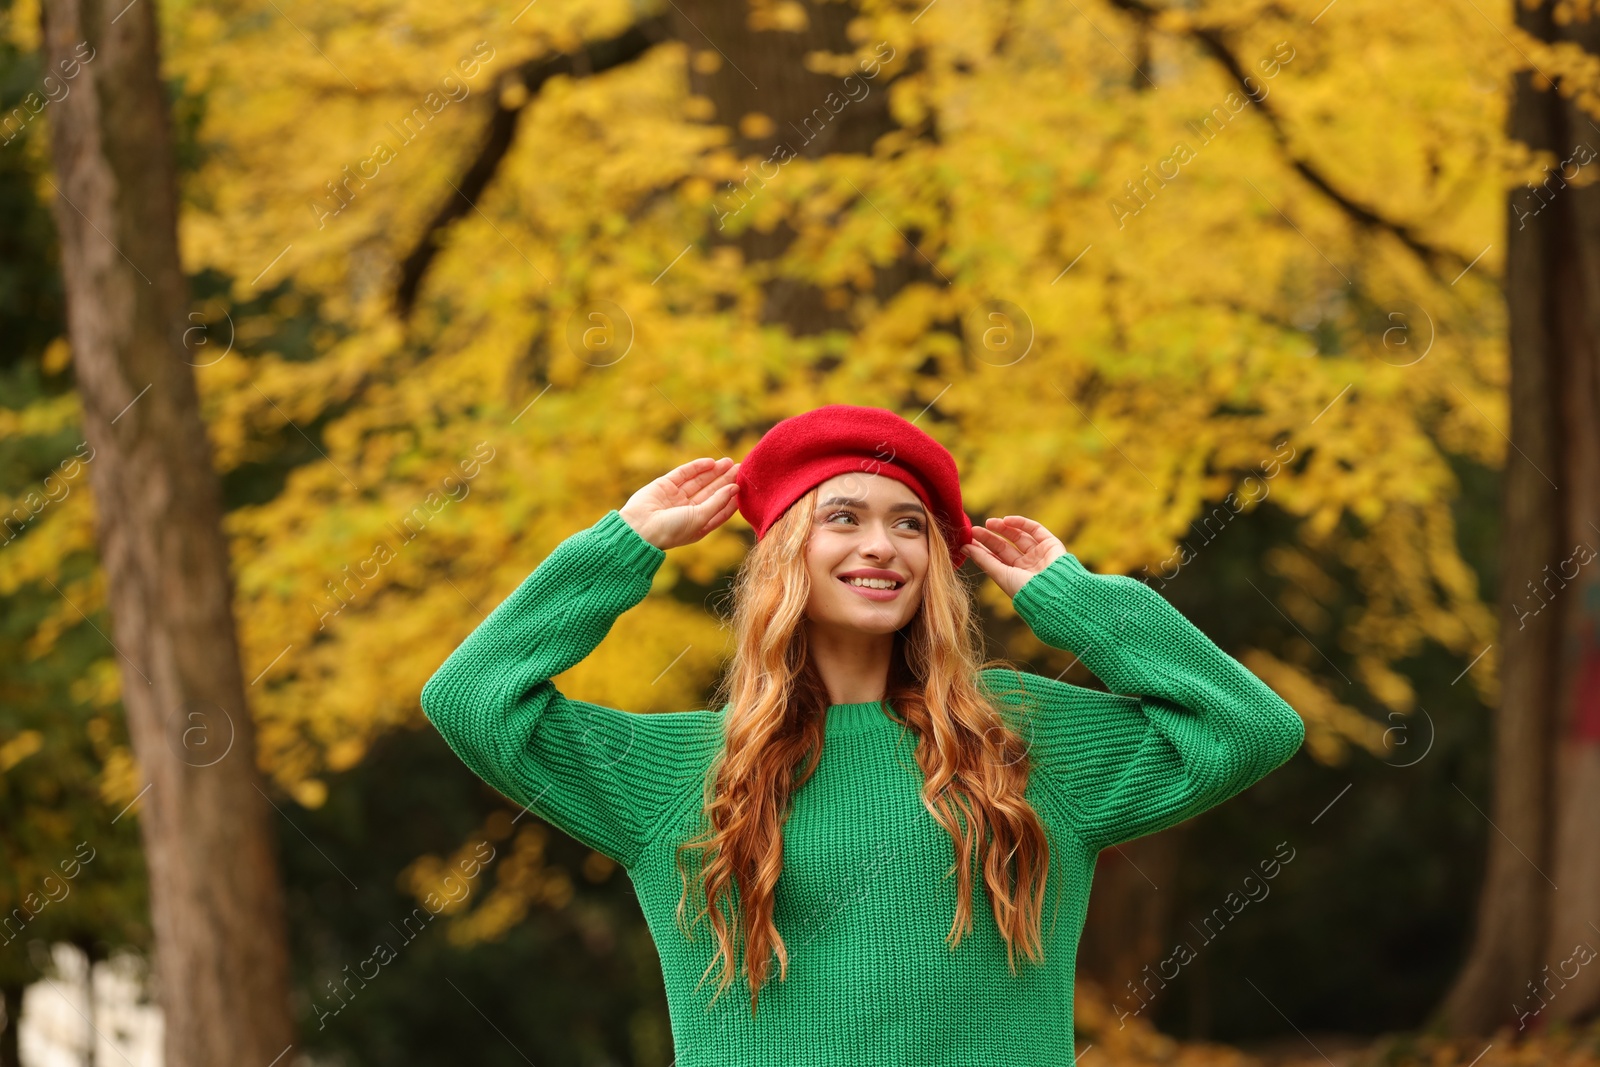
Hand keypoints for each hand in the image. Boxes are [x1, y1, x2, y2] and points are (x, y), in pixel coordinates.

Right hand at [619, 457, 741, 550]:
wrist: (639, 528)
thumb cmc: (672, 530)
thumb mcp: (700, 518)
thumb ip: (717, 501)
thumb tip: (734, 488)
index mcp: (698, 525)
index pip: (719, 509)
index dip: (732, 498)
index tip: (744, 486)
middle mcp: (687, 511)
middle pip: (711, 492)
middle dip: (725, 480)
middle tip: (740, 468)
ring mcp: (675, 497)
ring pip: (699, 481)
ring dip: (714, 472)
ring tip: (729, 462)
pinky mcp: (664, 485)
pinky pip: (684, 473)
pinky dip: (697, 467)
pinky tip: (711, 462)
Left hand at [962, 515, 1067, 598]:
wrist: (1054, 592)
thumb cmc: (1025, 589)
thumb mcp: (1000, 575)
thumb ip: (983, 560)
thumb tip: (964, 547)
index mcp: (1016, 576)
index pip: (996, 559)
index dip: (982, 549)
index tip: (968, 540)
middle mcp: (1028, 566)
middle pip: (1005, 547)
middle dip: (990, 538)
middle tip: (975, 529)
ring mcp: (1040, 554)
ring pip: (1019, 537)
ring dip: (1003, 528)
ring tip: (989, 522)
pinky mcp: (1051, 544)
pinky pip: (1035, 529)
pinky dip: (1021, 523)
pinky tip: (1007, 520)